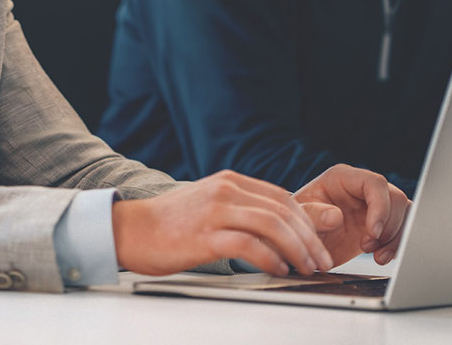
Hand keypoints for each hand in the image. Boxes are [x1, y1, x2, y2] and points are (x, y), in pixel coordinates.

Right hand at [113, 170, 333, 276]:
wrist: (130, 230)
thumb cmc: (170, 224)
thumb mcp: (212, 208)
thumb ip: (246, 212)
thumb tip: (284, 227)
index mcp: (229, 182)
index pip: (282, 197)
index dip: (307, 221)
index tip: (318, 244)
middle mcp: (224, 190)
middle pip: (282, 210)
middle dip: (309, 238)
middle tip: (321, 261)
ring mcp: (214, 211)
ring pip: (271, 224)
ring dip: (296, 249)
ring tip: (305, 268)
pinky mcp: (204, 235)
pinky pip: (248, 244)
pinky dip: (269, 258)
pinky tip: (278, 269)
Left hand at [293, 164, 408, 266]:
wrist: (302, 244)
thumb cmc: (297, 225)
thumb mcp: (299, 221)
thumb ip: (313, 215)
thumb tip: (336, 216)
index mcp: (341, 178)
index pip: (374, 183)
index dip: (380, 206)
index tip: (373, 231)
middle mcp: (361, 188)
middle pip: (395, 198)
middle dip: (387, 227)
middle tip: (366, 246)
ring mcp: (373, 204)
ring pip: (404, 212)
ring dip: (395, 237)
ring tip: (375, 254)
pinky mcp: (382, 222)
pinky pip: (404, 227)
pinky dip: (398, 244)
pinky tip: (382, 256)